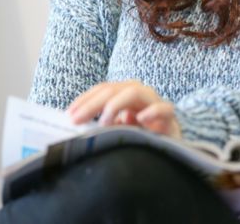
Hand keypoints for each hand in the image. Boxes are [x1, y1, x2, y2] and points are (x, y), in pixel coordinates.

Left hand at [66, 81, 180, 138]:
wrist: (170, 150)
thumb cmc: (141, 140)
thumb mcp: (116, 132)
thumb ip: (101, 126)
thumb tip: (76, 127)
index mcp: (126, 95)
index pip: (104, 89)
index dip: (85, 99)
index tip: (69, 114)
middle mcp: (140, 95)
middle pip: (114, 89)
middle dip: (93, 103)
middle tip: (76, 119)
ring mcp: (156, 104)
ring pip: (136, 92)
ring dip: (116, 105)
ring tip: (103, 123)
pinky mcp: (170, 119)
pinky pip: (163, 109)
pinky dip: (152, 111)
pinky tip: (140, 120)